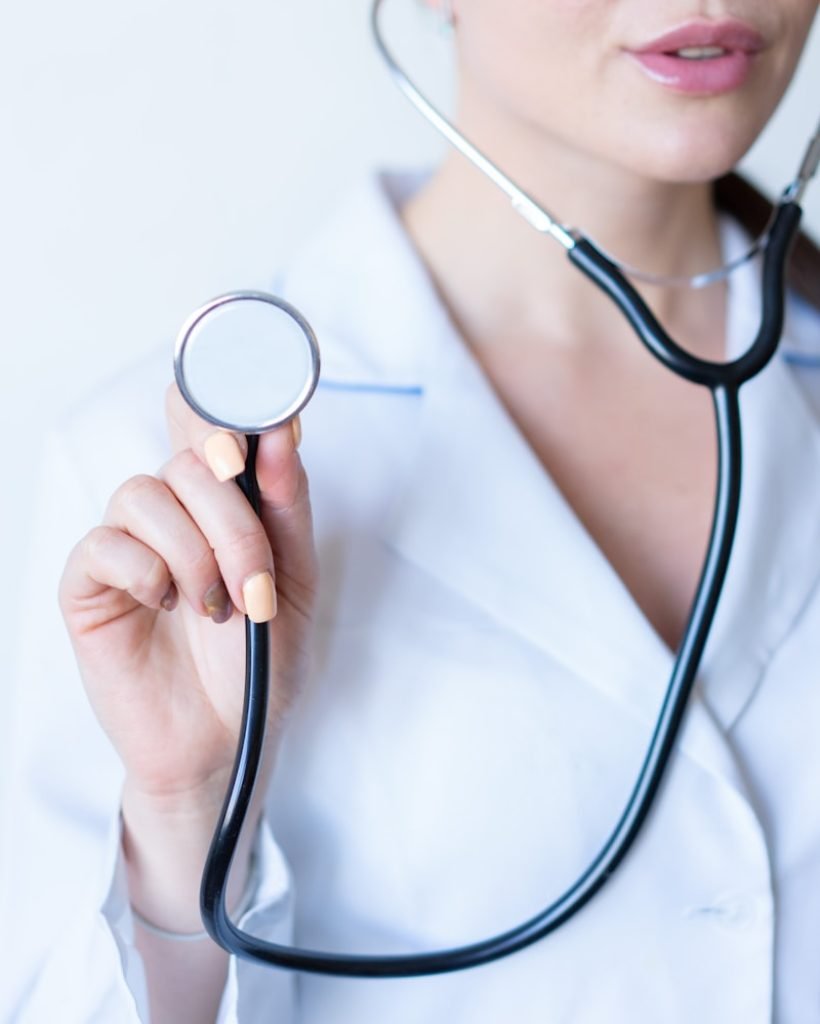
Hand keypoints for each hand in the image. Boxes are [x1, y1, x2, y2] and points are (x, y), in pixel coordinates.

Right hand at [60, 384, 317, 813]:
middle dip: (232, 522)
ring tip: (216, 609)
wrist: (229, 740)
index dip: (222, 406)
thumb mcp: (295, 579)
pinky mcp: (89, 585)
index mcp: (223, 503)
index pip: (207, 421)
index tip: (251, 433)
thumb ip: (286, 505)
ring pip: (144, 493)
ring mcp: (128, 544)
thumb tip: (281, 429)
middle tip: (254, 584)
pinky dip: (146, 572)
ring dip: (194, 553)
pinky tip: (166, 607)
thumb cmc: (261, 660)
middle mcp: (174, 512)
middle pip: (188, 459)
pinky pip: (104, 544)